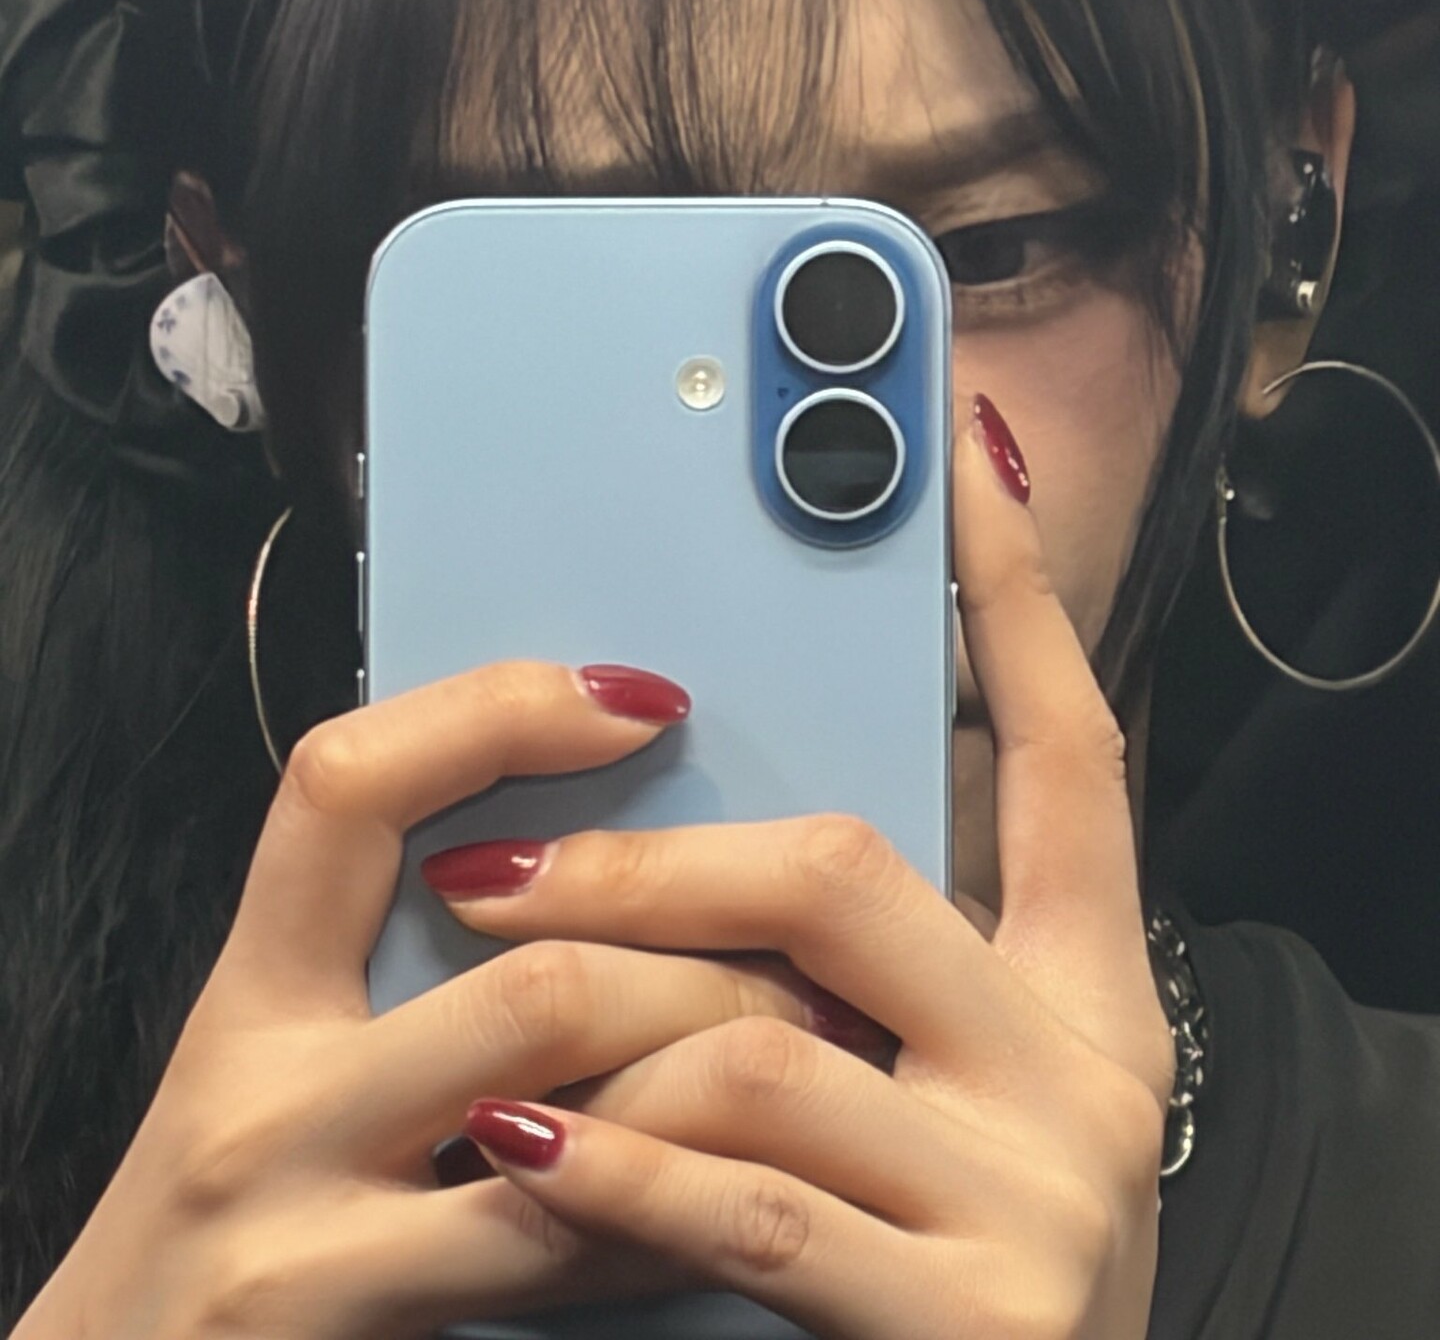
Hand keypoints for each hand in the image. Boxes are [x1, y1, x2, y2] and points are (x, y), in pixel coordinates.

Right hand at [14, 663, 880, 1339]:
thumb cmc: (235, 1231)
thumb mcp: (275, 1074)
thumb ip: (392, 980)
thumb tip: (589, 868)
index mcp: (252, 998)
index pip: (346, 788)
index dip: (494, 714)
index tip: (636, 703)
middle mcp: (261, 1100)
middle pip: (535, 985)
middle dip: (706, 979)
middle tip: (807, 973)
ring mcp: (301, 1232)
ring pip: (576, 1119)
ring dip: (719, 1091)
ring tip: (811, 1066)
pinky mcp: (345, 1332)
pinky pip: (568, 1257)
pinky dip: (677, 1218)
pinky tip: (741, 1194)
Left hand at [426, 396, 1175, 1338]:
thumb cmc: (932, 1264)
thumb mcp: (936, 1096)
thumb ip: (866, 973)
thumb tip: (720, 833)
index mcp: (1091, 993)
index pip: (1070, 751)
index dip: (1016, 598)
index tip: (962, 459)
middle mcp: (1091, 1074)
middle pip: (846, 875)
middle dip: (647, 867)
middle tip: (494, 871)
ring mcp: (1043, 1198)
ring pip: (763, 1046)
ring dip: (598, 1040)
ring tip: (497, 1057)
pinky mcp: (975, 1324)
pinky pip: (743, 1204)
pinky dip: (613, 1171)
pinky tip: (530, 1150)